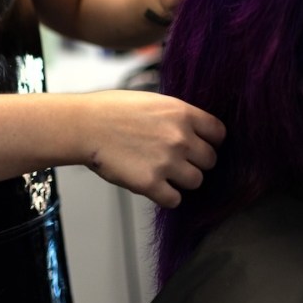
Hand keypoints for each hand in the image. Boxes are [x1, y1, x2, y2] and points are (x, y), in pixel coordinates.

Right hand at [80, 90, 224, 207]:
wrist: (84, 126)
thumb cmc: (112, 110)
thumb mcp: (153, 101)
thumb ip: (177, 117)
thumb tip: (195, 132)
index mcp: (182, 113)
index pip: (218, 133)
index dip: (210, 142)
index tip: (200, 146)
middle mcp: (180, 138)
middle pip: (210, 161)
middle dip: (195, 162)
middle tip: (176, 161)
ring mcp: (167, 162)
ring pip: (196, 181)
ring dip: (182, 180)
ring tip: (163, 173)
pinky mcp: (150, 184)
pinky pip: (175, 200)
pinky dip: (166, 196)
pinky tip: (154, 186)